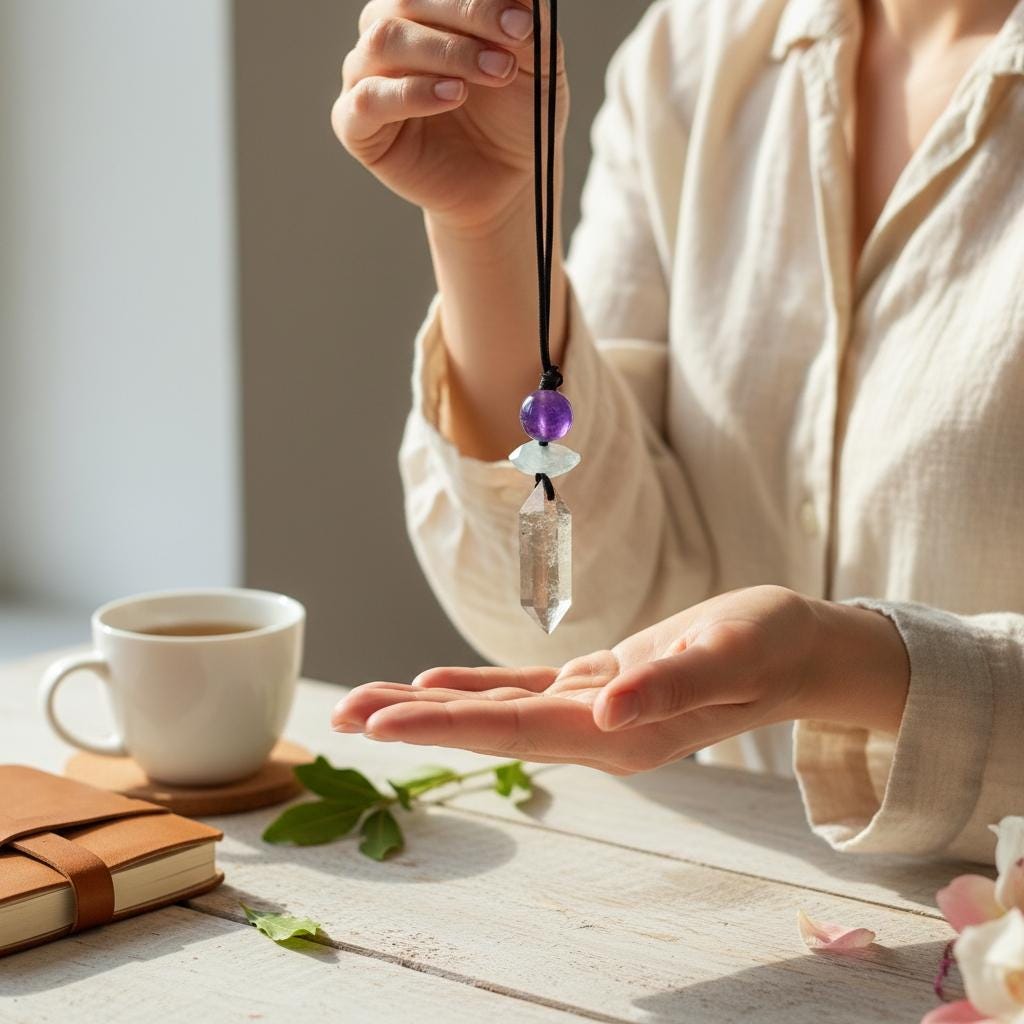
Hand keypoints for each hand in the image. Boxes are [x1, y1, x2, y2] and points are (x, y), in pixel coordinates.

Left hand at [331, 586, 910, 773]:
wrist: (795, 646)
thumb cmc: (769, 643)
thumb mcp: (729, 654)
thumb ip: (669, 686)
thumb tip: (606, 712)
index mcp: (621, 732)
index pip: (516, 730)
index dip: (445, 723)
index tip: (382, 722)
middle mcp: (597, 730)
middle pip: (491, 727)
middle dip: (416, 721)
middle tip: (342, 717)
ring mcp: (595, 711)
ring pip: (499, 710)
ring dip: (431, 706)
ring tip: (367, 704)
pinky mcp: (599, 684)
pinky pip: (526, 689)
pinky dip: (478, 686)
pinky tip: (436, 680)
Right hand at [333, 0, 567, 231]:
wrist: (505, 181)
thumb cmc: (515, 116)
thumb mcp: (536, 65)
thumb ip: (528, 22)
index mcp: (423, 9)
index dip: (476, 0)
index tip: (524, 23)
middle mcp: (387, 34)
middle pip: (404, 2)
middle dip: (464, 19)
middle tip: (506, 55)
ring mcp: (365, 78)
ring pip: (382, 42)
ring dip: (443, 53)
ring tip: (491, 73)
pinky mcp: (355, 126)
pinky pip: (368, 100)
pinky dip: (411, 94)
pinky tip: (453, 96)